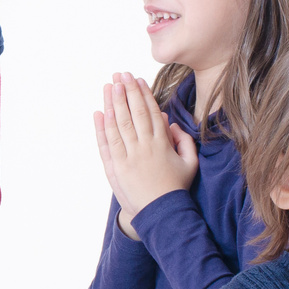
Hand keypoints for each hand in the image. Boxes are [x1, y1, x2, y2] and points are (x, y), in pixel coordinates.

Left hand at [92, 73, 198, 233]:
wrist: (161, 214)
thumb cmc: (176, 188)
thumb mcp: (190, 163)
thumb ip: (184, 141)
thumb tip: (170, 122)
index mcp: (162, 144)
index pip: (150, 112)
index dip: (142, 94)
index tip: (136, 79)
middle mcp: (143, 147)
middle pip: (132, 113)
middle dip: (126, 92)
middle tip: (120, 74)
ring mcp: (128, 157)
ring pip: (118, 125)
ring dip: (112, 103)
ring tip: (109, 86)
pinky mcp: (115, 168)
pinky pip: (106, 144)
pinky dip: (101, 128)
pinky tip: (98, 112)